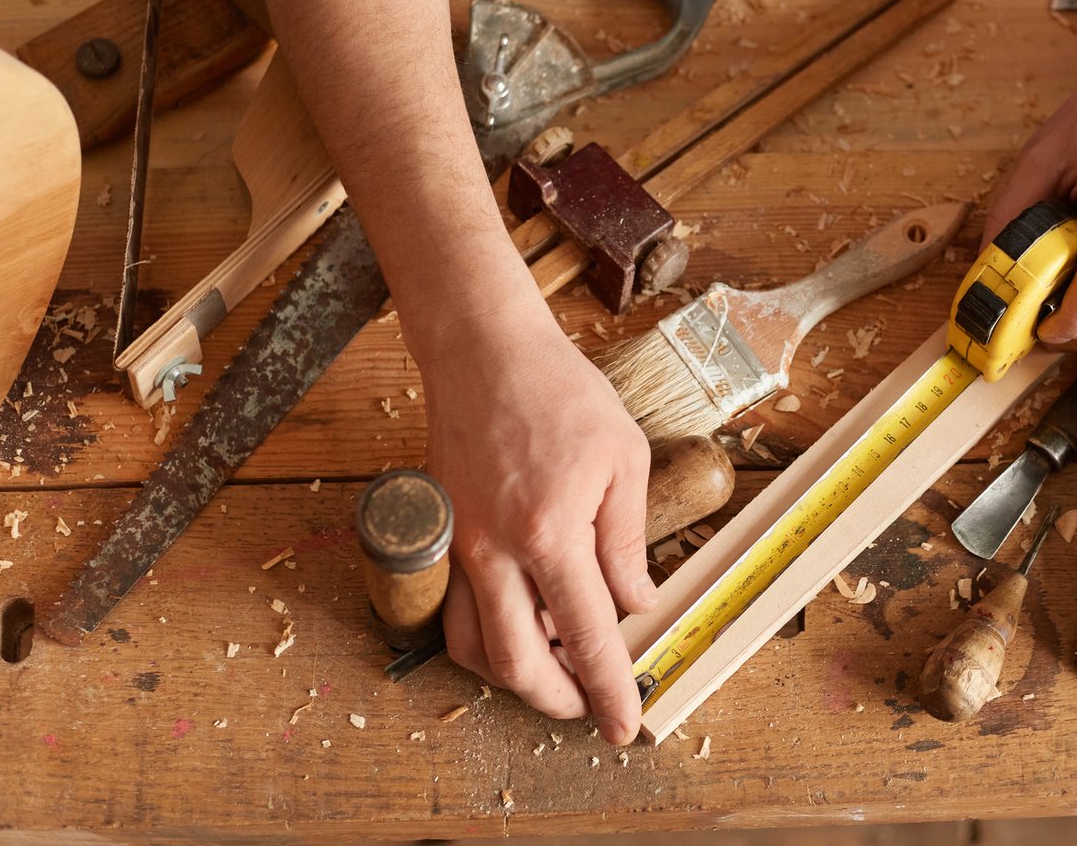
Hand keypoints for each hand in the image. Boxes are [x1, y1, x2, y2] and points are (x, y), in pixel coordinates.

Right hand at [419, 307, 654, 743]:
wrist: (484, 351)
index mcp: (551, 533)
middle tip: (587, 705)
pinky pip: (452, 609)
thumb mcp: (623, 460)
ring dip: (512, 675)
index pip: (587, 636)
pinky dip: (482, 636)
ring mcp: (458, 546)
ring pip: (470, 647)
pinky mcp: (441, 535)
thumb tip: (634, 604)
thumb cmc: (559, 393)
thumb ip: (628, 542)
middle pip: (516, 664)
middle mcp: (495, 551)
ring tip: (555, 667)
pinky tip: (518, 622)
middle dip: (555, 699)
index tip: (624, 725)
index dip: (607, 690)